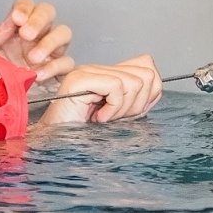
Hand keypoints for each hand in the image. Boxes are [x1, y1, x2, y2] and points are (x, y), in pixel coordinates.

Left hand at [0, 0, 74, 83]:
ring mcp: (51, 51)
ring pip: (64, 33)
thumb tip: (7, 24)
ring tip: (32, 57)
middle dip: (38, 20)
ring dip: (49, 42)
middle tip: (26, 34)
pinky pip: (66, 62)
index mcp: (18, 27)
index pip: (27, 5)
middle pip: (48, 12)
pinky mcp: (59, 70)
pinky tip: (39, 74)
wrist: (1, 103)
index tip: (16, 19)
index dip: (24, 7)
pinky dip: (54, 66)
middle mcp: (37, 35)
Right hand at [37, 55, 161, 124]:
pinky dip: (114, 108)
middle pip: (146, 73)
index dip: (150, 92)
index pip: (147, 65)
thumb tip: (156, 87)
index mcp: (109, 75)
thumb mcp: (121, 118)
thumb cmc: (85, 136)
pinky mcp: (80, 78)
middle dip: (138, 103)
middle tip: (117, 117)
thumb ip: (137, 100)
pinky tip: (99, 118)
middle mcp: (99, 68)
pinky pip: (117, 87)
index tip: (132, 113)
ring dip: (124, 108)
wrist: (56, 147)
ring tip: (106, 119)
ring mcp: (89, 71)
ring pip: (134, 81)